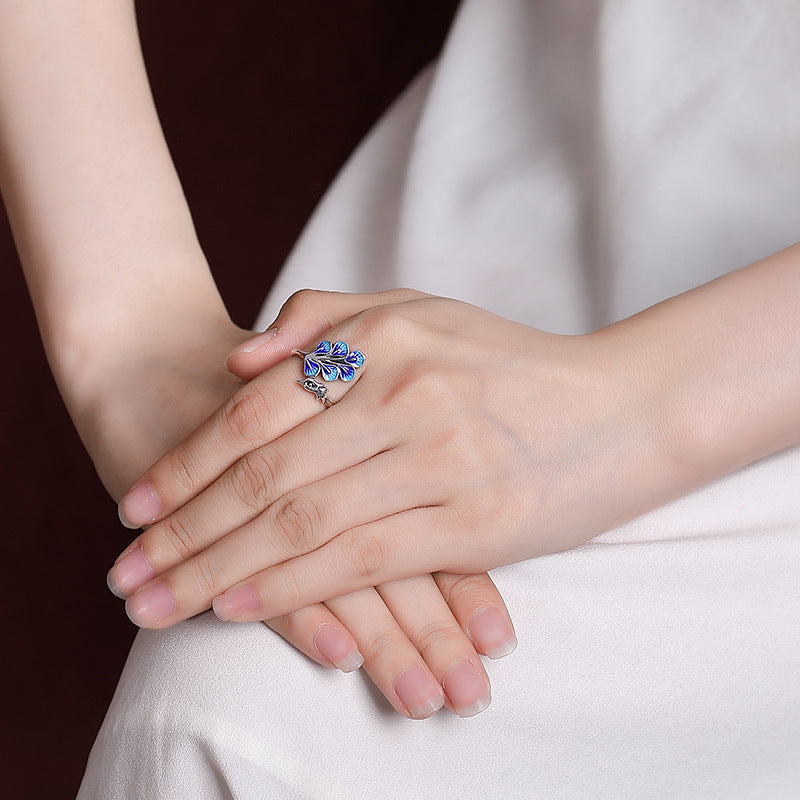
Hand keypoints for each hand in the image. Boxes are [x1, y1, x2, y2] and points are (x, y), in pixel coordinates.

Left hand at [98, 301, 515, 718]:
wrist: (625, 406)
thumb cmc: (513, 362)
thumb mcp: (422, 311)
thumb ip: (325, 319)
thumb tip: (238, 358)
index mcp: (385, 341)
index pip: (255, 414)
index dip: (185, 465)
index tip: (134, 506)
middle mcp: (404, 396)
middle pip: (263, 476)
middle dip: (182, 531)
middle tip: (123, 571)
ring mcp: (438, 461)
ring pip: (300, 525)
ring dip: (218, 570)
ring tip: (158, 602)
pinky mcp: (471, 524)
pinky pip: (360, 561)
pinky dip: (292, 587)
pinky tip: (240, 608)